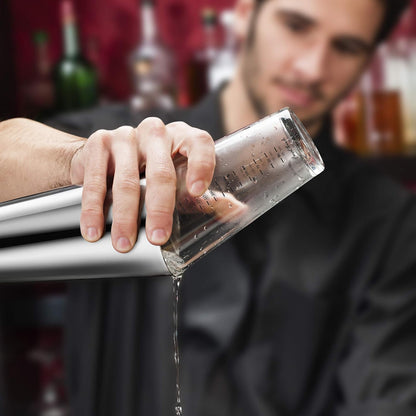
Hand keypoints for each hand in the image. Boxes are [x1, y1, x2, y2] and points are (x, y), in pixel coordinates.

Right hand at [69, 118, 215, 252]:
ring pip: (126, 180)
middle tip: (157, 238)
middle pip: (161, 172)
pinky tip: (94, 229)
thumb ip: (204, 197)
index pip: (200, 143)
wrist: (104, 157)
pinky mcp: (98, 143)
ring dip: (124, 216)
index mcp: (182, 137)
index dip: (202, 165)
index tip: (198, 192)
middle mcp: (156, 133)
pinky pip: (95, 179)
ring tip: (123, 243)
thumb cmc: (150, 172)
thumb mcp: (178, 179)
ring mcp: (125, 136)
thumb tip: (238, 211)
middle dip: (159, 209)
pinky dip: (94, 208)